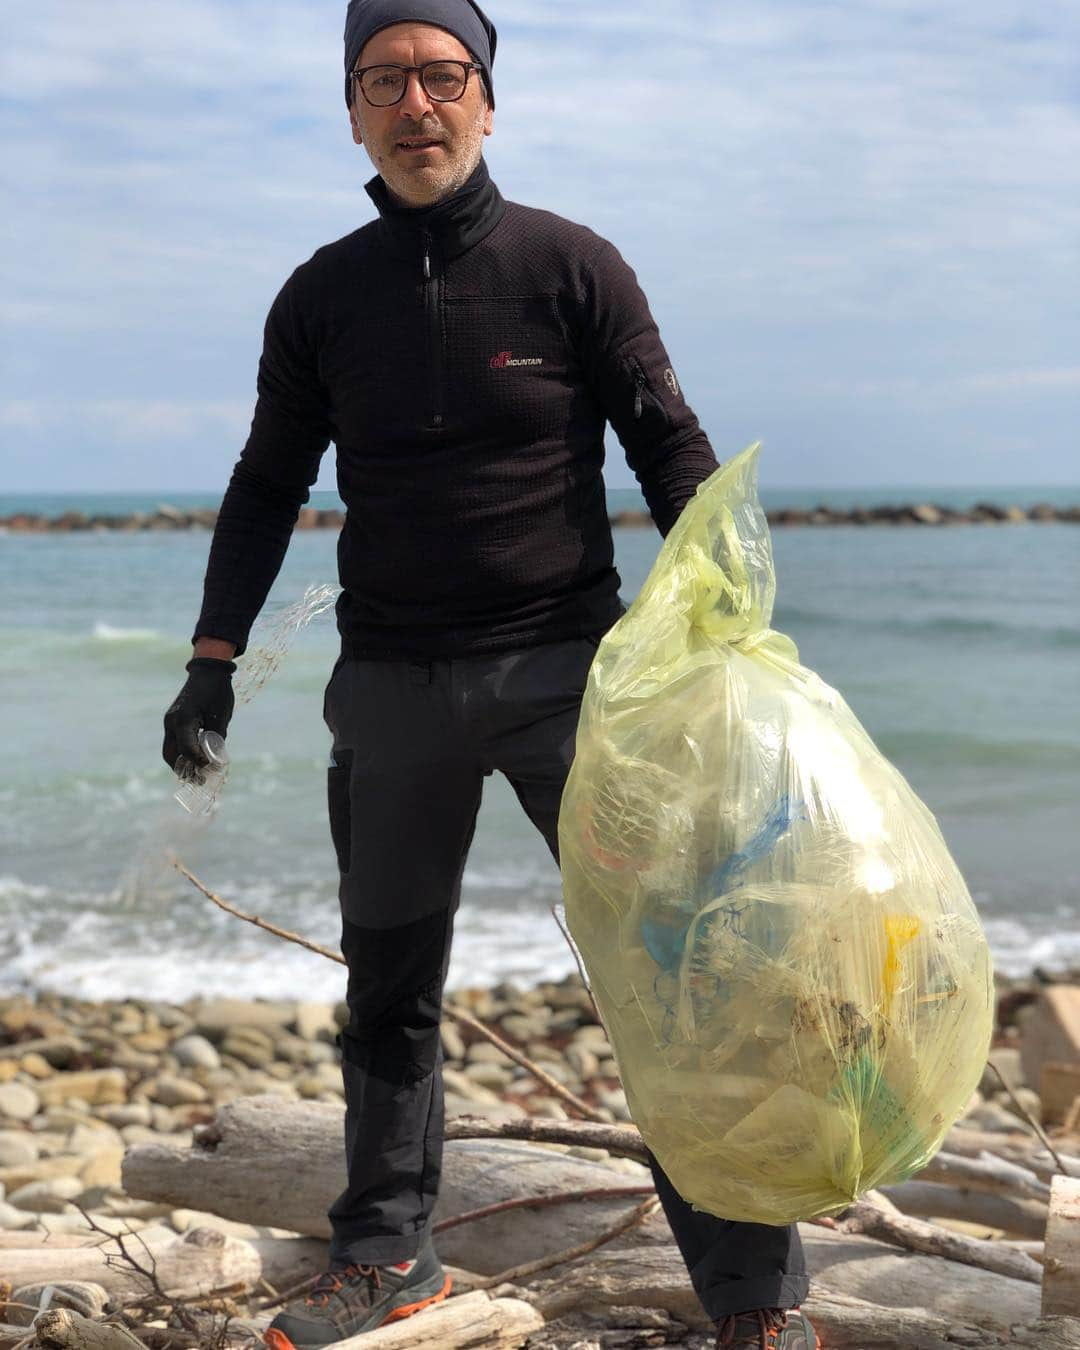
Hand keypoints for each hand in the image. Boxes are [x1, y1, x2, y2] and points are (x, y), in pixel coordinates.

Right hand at [162, 657, 235, 772]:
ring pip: (170, 751)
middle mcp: (172, 722)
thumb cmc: (217, 691)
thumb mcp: (221, 715)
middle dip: (184, 770)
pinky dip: (182, 754)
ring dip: (181, 764)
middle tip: (200, 781)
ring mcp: (170, 722)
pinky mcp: (173, 721)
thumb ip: (217, 737)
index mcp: (183, 720)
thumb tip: (216, 758)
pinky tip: (196, 761)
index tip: (211, 769)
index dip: (199, 762)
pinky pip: (174, 743)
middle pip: (170, 755)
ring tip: (198, 775)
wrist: (207, 671)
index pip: (187, 750)